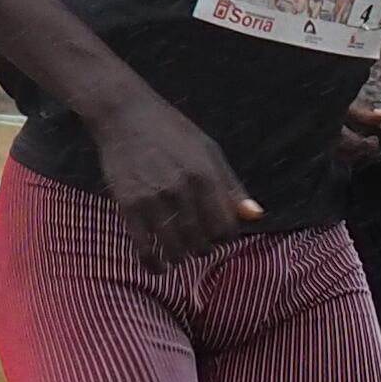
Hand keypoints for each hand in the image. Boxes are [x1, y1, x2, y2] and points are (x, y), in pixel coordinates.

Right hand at [91, 90, 261, 265]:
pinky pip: (144, 247)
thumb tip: (256, 217)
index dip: (225, 238)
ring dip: (181, 258)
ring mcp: (153, 199)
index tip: (218, 236)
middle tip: (199, 246)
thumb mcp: (209, 150)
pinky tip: (158, 267)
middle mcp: (182, 189)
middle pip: (202, 241)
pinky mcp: (128, 205)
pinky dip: (153, 264)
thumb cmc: (171, 131)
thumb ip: (232, 186)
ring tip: (181, 254)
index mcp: (206, 175)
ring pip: (175, 248)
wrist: (125, 115)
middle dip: (204, 249)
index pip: (226, 227)